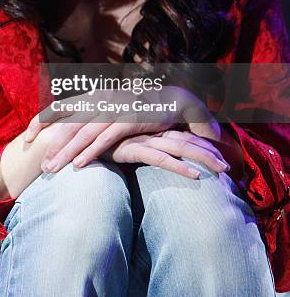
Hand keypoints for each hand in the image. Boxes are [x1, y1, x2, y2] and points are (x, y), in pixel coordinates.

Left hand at [24, 87, 221, 172]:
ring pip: (84, 132)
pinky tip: (79, 165)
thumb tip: (70, 129)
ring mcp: (115, 108)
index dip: (42, 121)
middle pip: (69, 123)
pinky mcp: (129, 118)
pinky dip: (91, 151)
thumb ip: (92, 116)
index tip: (28, 138)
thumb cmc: (138, 108)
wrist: (172, 100)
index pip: (61, 106)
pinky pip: (105, 138)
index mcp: (93, 95)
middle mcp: (101, 99)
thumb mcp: (111, 108)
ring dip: (66, 152)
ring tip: (52, 169)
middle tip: (40, 165)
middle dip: (53, 145)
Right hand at [100, 130, 230, 178]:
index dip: (202, 144)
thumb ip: (139, 145)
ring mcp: (141, 136)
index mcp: (149, 125)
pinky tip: (196, 175)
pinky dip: (179, 166)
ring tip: (223, 170)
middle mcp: (148, 128)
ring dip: (203, 157)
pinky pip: (160, 157)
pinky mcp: (131, 147)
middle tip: (230, 167)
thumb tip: (154, 150)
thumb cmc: (96, 141)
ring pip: (179, 146)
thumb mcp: (120, 143)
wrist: (71, 138)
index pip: (181, 133)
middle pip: (186, 138)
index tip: (221, 156)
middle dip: (209, 151)